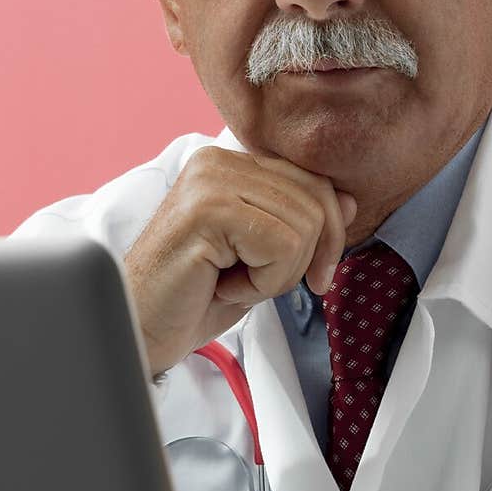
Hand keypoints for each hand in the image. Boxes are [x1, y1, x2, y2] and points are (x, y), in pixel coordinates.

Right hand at [125, 147, 356, 375]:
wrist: (142, 330)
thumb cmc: (196, 296)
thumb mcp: (263, 257)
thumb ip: (300, 222)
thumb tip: (349, 201)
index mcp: (232, 163)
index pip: (315, 183)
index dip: (328, 236)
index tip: (315, 277)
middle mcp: (219, 160)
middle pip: (317, 201)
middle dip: (304, 259)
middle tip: (259, 284)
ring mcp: (211, 180)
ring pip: (303, 227)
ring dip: (277, 275)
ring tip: (232, 281)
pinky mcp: (207, 209)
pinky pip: (281, 245)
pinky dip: (262, 282)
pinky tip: (222, 285)